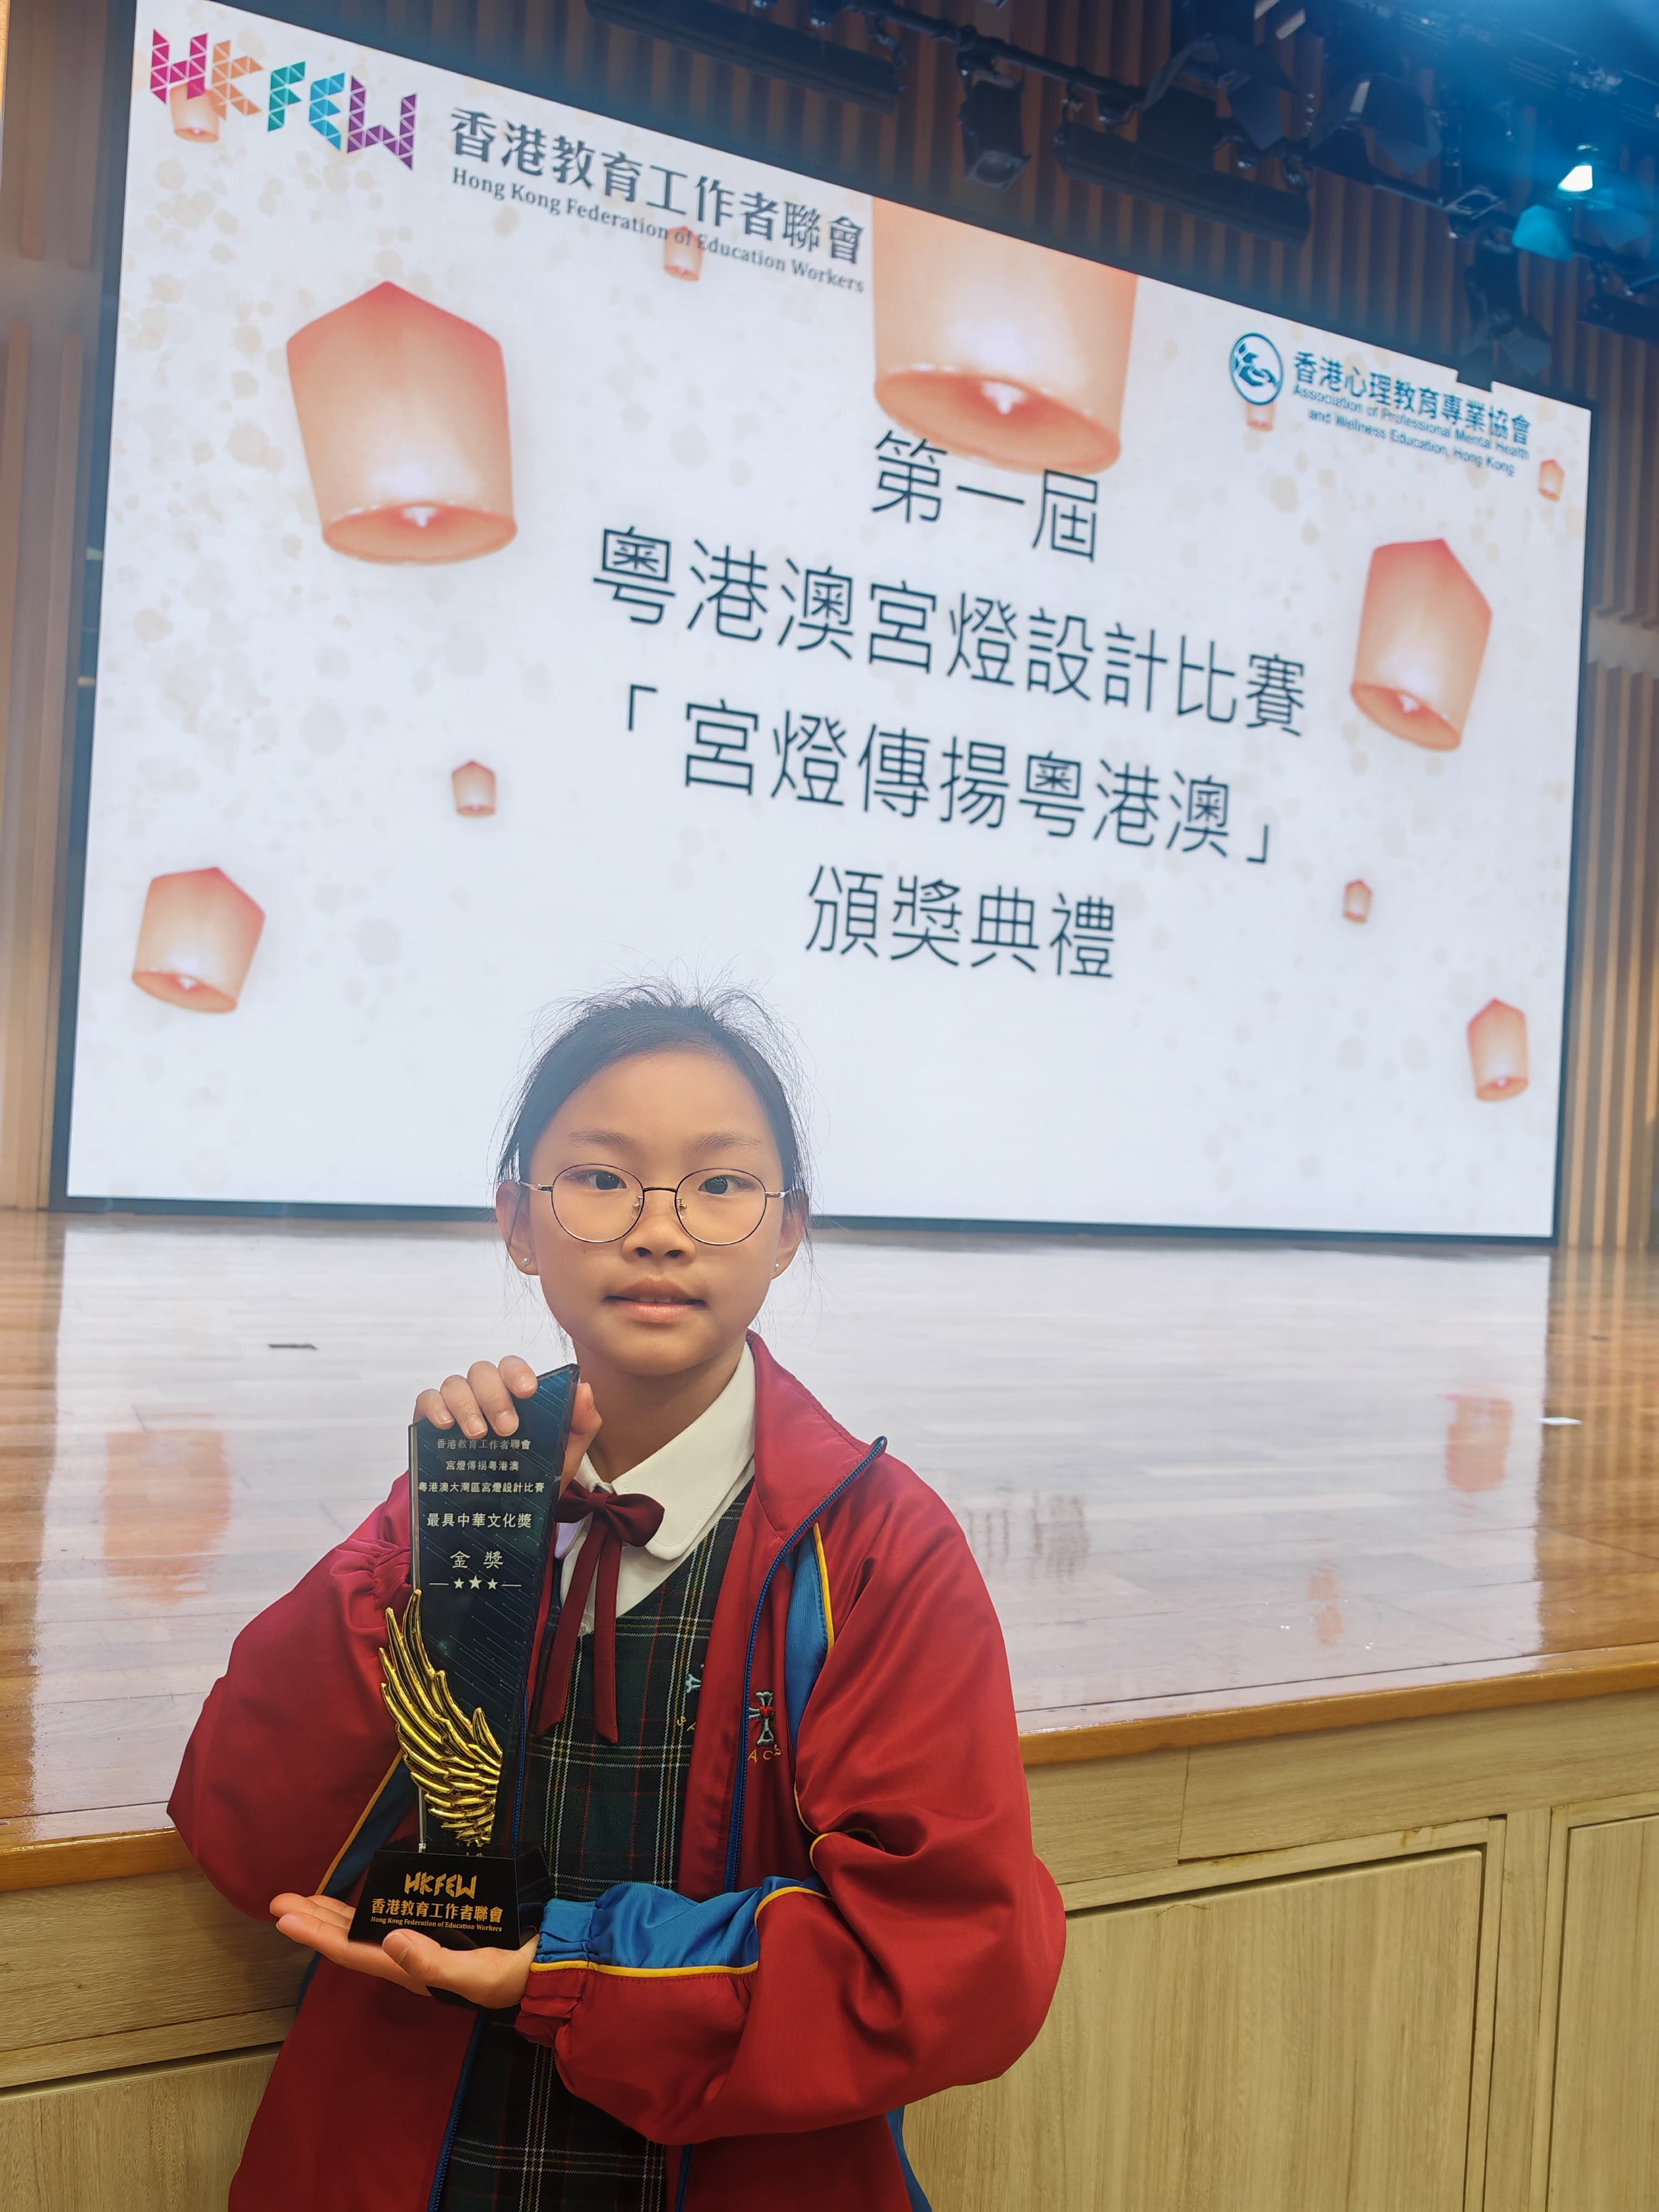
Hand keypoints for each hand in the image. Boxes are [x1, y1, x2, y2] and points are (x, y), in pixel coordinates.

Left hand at [271, 1891, 534, 2008]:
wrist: (545, 1968)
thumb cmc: (512, 1974)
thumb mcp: (477, 1974)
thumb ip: (433, 1962)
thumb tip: (389, 1938)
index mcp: (409, 1969)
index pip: (352, 1951)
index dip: (316, 1935)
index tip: (284, 1918)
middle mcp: (406, 1956)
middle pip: (350, 1937)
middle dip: (314, 1919)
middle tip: (279, 1900)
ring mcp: (421, 1942)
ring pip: (365, 1926)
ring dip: (333, 1912)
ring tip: (305, 1897)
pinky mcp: (438, 1928)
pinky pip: (390, 1915)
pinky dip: (367, 1906)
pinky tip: (361, 1897)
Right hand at [415, 1362, 599, 1494]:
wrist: (502, 1519)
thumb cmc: (534, 1479)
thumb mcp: (564, 1457)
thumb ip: (581, 1424)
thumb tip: (583, 1388)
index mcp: (516, 1395)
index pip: (513, 1368)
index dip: (518, 1373)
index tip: (528, 1392)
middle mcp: (485, 1394)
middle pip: (483, 1372)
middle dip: (495, 1396)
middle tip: (507, 1428)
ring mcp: (457, 1407)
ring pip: (455, 1384)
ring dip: (466, 1405)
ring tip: (477, 1435)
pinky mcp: (431, 1422)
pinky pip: (427, 1400)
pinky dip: (435, 1407)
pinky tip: (445, 1426)